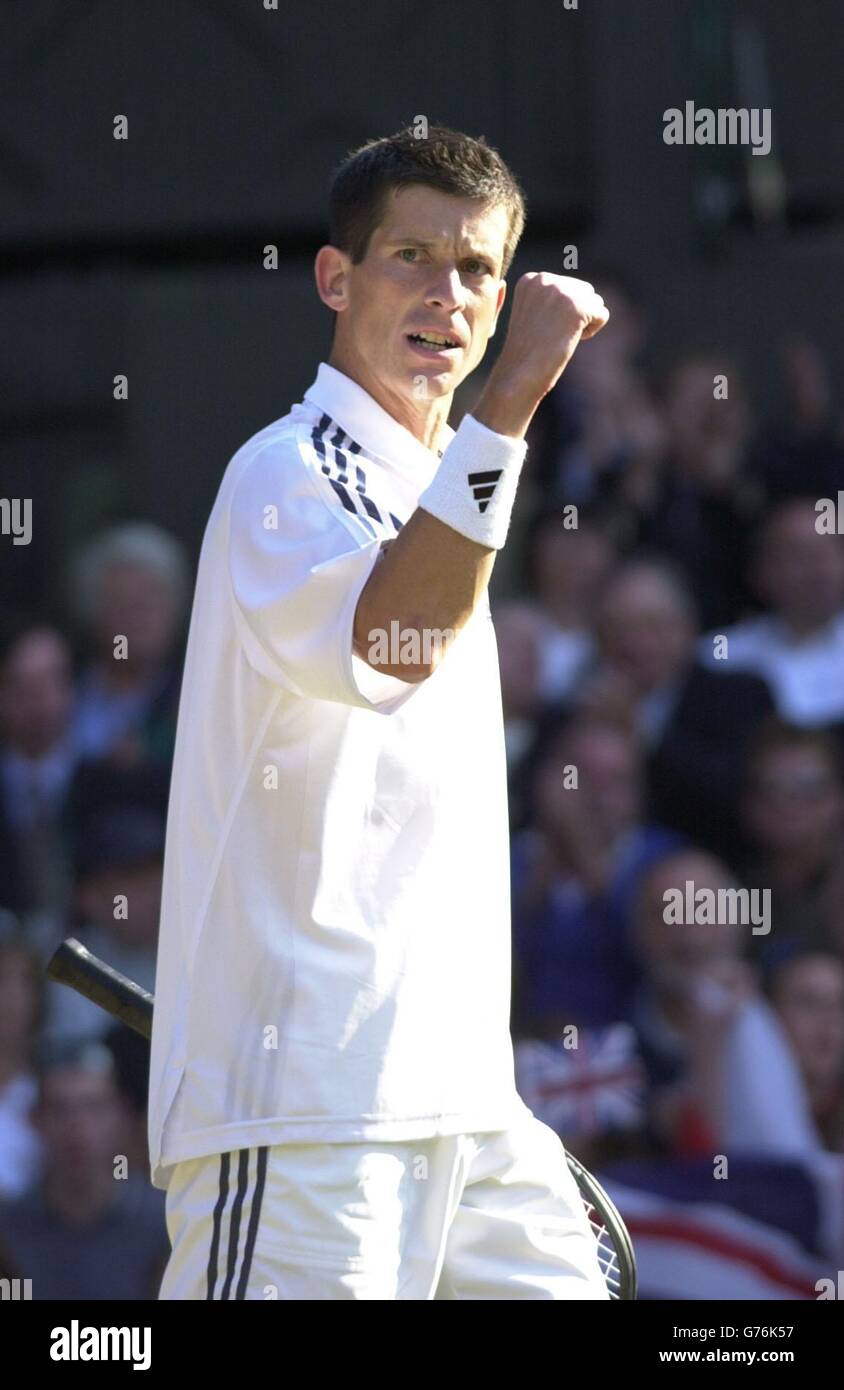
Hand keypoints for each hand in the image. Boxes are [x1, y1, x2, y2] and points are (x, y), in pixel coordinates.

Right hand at [474, 273, 608, 437]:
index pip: (567, 286)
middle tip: (553, 335)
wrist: (519, 374)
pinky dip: (592, 330)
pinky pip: (602, 314)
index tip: (543, 328)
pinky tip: (572, 339)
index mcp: (530, 279)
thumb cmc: (527, 353)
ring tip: (560, 337)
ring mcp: (561, 291)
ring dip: (585, 322)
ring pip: (595, 301)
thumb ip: (551, 297)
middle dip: (577, 314)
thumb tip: (585, 291)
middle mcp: (545, 279)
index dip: (562, 312)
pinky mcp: (577, 306)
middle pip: (583, 290)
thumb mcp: (532, 315)